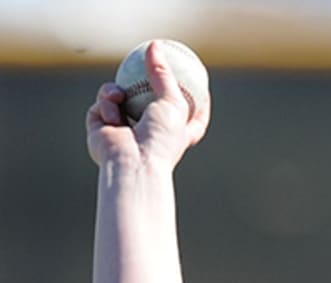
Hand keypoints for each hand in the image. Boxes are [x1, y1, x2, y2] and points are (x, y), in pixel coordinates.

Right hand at [86, 39, 210, 170]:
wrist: (132, 163)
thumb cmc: (159, 138)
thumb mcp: (173, 102)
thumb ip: (164, 74)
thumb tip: (154, 46)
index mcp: (176, 135)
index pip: (193, 119)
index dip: (199, 104)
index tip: (204, 88)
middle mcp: (151, 133)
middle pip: (150, 104)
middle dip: (144, 88)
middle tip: (144, 64)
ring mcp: (125, 130)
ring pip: (117, 96)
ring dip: (115, 92)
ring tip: (119, 96)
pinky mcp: (101, 128)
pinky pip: (101, 105)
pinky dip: (105, 106)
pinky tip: (111, 115)